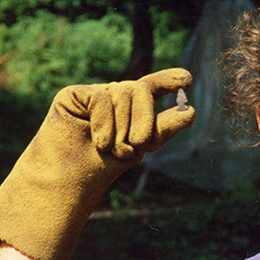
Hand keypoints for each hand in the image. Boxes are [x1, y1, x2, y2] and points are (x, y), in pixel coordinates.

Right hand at [0, 69, 194, 259]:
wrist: (68, 180)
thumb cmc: (100, 168)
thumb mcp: (138, 147)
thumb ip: (162, 127)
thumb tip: (190, 111)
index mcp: (129, 110)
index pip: (150, 87)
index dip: (167, 80)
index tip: (188, 78)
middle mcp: (112, 98)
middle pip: (141, 90)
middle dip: (144, 120)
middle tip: (136, 146)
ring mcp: (93, 94)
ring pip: (123, 92)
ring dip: (122, 128)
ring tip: (109, 150)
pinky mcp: (74, 95)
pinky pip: (101, 98)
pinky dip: (105, 123)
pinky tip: (98, 142)